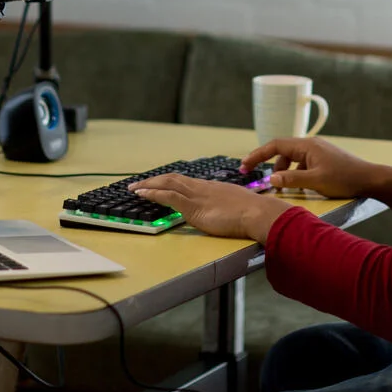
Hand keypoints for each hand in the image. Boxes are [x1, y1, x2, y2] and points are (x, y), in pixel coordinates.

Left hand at [129, 174, 290, 241]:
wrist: (257, 213)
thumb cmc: (252, 213)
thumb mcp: (236, 206)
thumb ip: (226, 207)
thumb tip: (225, 213)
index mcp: (211, 187)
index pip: (184, 181)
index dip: (168, 181)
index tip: (157, 183)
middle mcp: (201, 187)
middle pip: (172, 179)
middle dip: (153, 180)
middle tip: (138, 183)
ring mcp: (197, 196)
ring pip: (167, 184)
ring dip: (149, 185)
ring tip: (134, 188)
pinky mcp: (194, 207)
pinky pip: (169, 196)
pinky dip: (154, 193)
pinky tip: (143, 195)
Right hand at [241, 138, 391, 202]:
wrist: (370, 179)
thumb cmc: (344, 179)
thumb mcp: (315, 181)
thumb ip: (291, 179)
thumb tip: (271, 178)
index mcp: (307, 145)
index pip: (275, 145)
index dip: (257, 155)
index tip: (244, 166)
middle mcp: (311, 144)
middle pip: (283, 151)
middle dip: (271, 165)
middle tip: (264, 182)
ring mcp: (318, 150)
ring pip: (293, 158)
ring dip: (285, 171)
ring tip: (284, 188)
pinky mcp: (324, 158)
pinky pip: (303, 163)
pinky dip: (296, 173)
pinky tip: (300, 187)